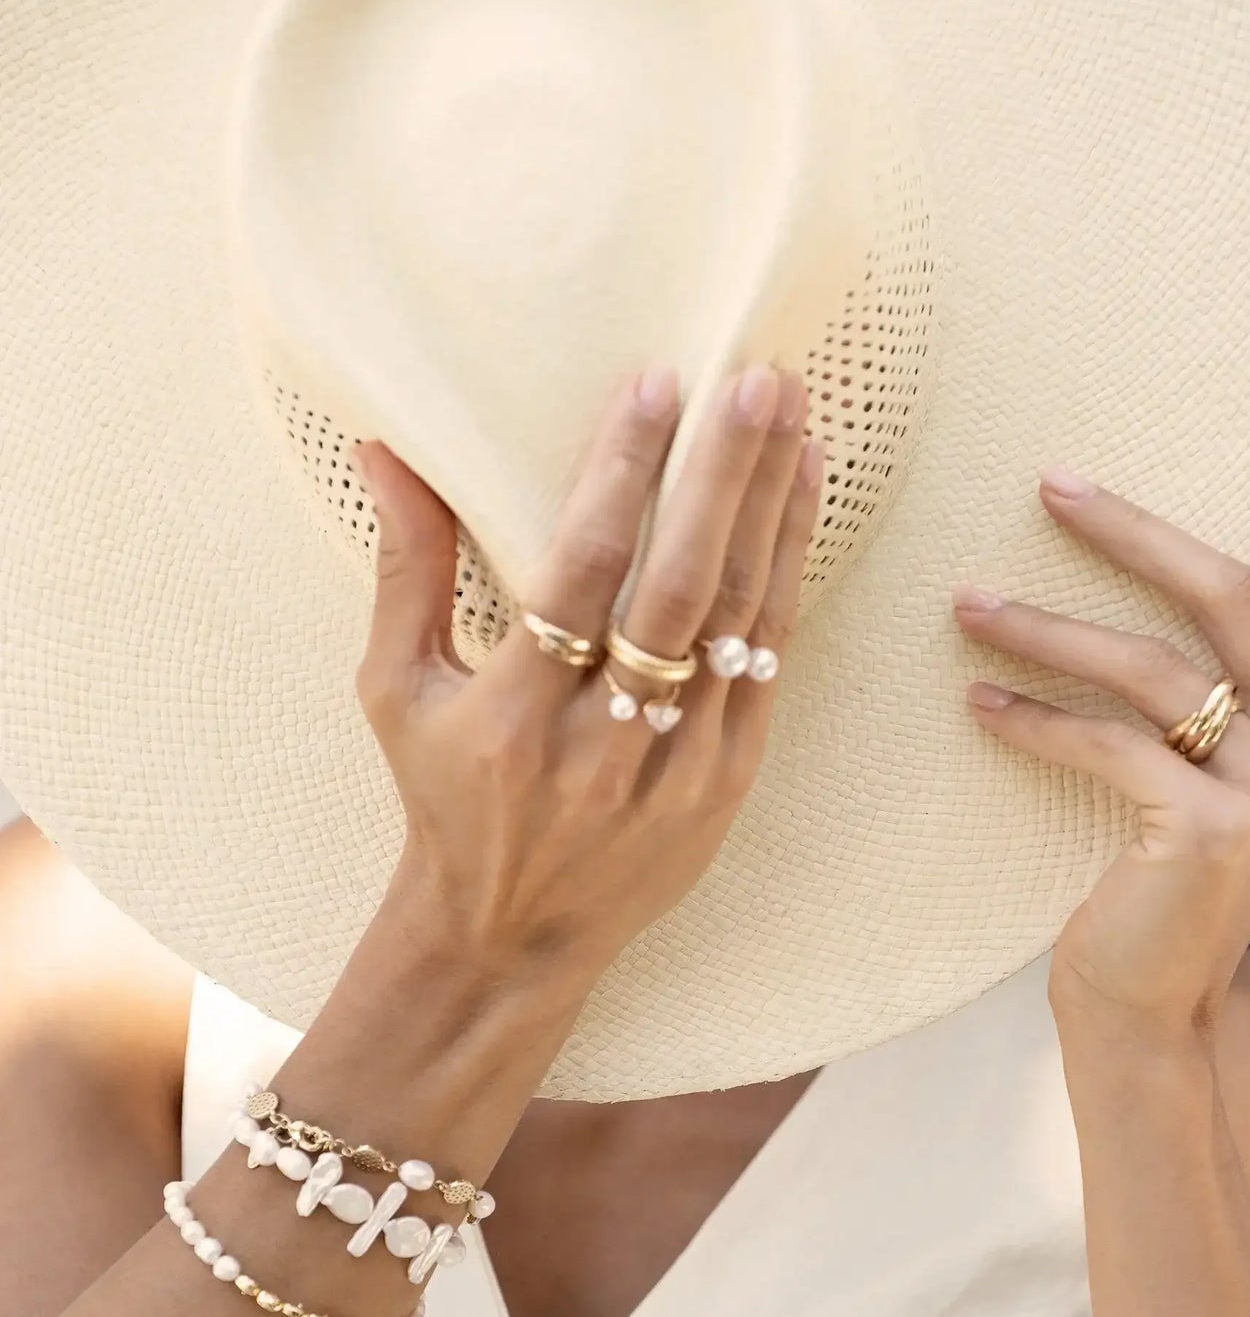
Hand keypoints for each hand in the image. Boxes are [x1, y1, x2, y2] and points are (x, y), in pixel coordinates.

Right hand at [353, 366, 822, 988]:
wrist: (510, 937)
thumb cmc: (445, 801)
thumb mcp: (396, 692)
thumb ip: (405, 568)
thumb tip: (386, 449)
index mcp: (514, 718)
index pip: (582, 571)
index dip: (624, 473)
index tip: (658, 384)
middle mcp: (601, 747)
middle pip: (679, 589)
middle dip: (724, 476)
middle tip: (758, 380)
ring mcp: (675, 773)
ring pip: (736, 624)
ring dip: (771, 513)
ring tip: (794, 419)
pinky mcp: (725, 788)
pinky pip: (768, 668)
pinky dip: (786, 581)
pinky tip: (797, 506)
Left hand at [953, 393, 1249, 1032]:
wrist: (1152, 1001)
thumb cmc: (1163, 876)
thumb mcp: (1217, 774)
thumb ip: (1224, 690)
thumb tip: (1152, 564)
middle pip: (1233, 594)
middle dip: (1135, 531)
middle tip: (1050, 485)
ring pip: (1149, 665)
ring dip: (1046, 626)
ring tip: (965, 604)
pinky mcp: (1204, 828)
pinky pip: (1102, 741)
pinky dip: (1030, 716)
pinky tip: (977, 699)